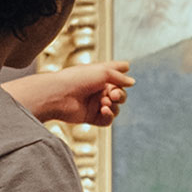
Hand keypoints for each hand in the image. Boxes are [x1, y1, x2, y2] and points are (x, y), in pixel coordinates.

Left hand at [3, 60, 133, 126]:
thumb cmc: (78, 79)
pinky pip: (107, 120)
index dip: (123, 76)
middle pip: (120, 95)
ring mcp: (94, 104)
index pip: (117, 76)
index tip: (125, 71)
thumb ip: (119, 77)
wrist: (59, 95)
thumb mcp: (103, 72)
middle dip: (120, 95)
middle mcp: (97, 90)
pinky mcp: (91, 117)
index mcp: (98, 76)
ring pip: (115, 108)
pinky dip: (109, 116)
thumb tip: (132, 82)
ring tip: (104, 103)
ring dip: (114, 106)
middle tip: (114, 94)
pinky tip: (104, 110)